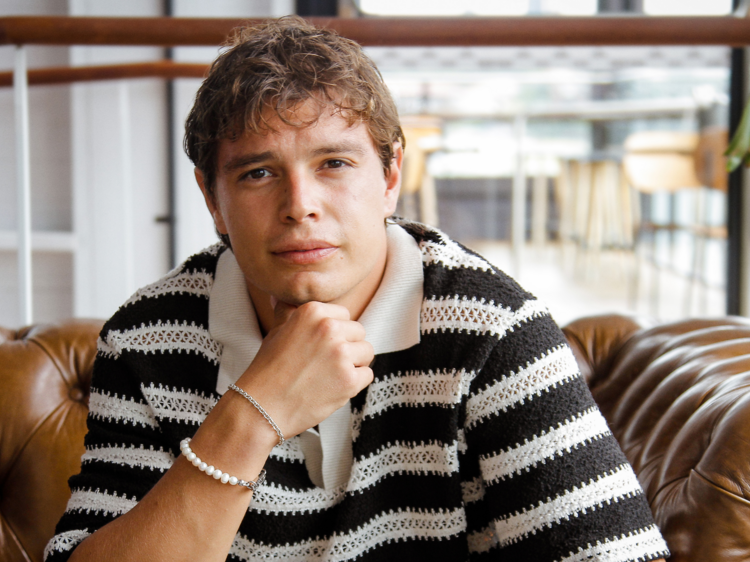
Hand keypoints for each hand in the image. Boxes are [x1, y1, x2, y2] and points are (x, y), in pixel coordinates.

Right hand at [235, 299, 373, 437]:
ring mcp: (340, 353)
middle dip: (347, 347)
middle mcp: (329, 328)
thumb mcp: (277, 331)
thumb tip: (283, 295)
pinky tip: (333, 387)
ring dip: (354, 364)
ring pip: (366, 352)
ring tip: (329, 375)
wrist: (261, 406)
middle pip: (359, 332)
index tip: (320, 347)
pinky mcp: (349, 379)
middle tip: (324, 364)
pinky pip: (367, 374)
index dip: (335, 332)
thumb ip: (289, 311)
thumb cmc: (268, 369)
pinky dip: (355, 383)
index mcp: (312, 311)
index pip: (344, 315)